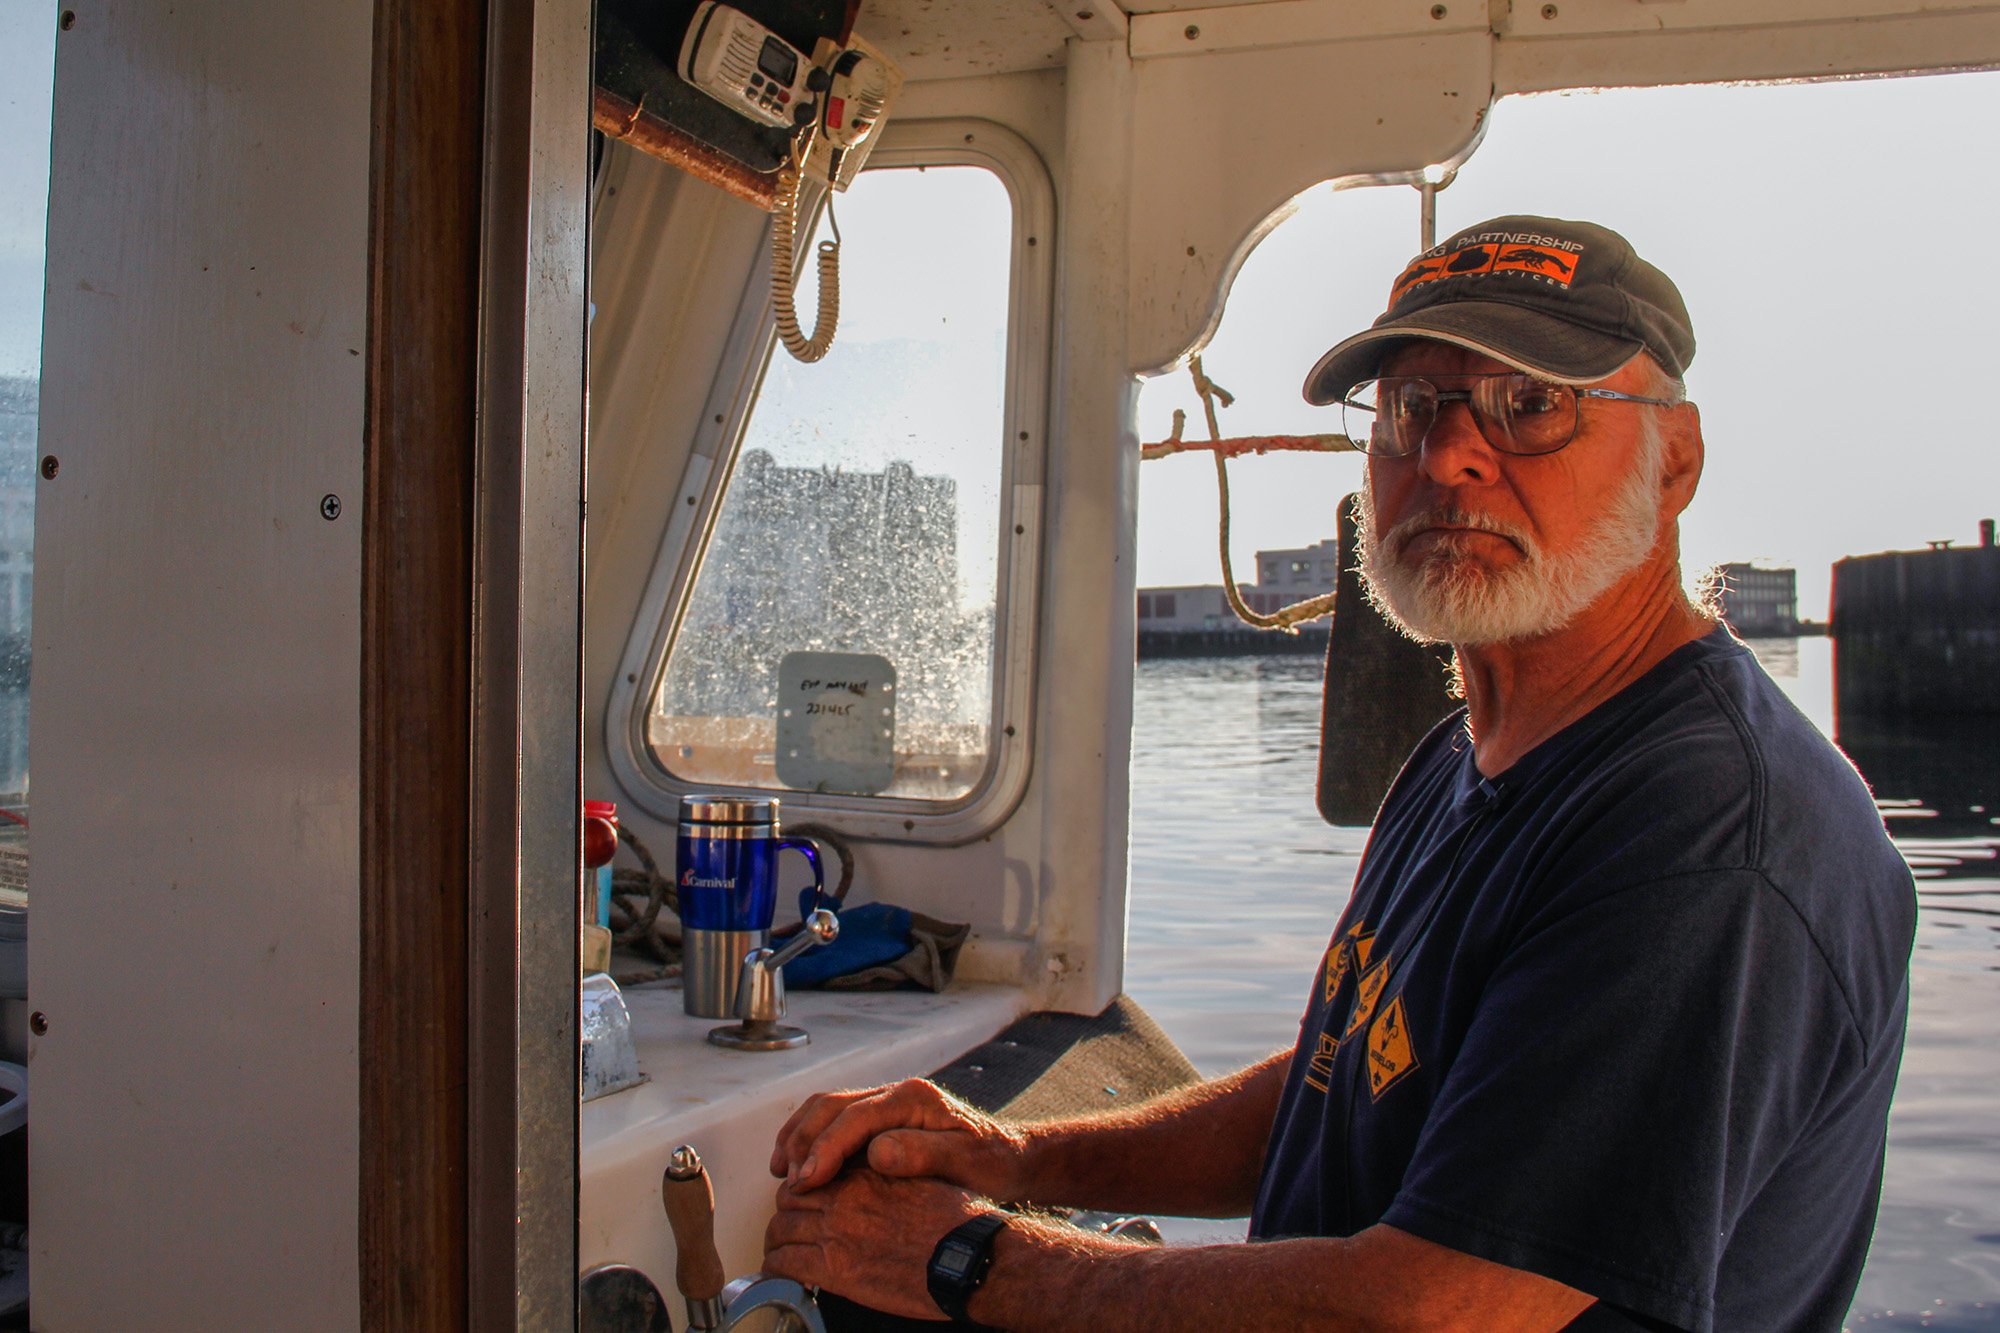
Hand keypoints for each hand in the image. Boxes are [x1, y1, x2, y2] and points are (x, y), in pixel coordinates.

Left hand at [763, 1170, 989, 1321]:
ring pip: (781, 1231)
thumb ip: (888, 1173)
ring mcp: (838, 1233)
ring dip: (777, 1243)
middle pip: (790, 1199)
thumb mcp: (921, 1179)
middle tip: (788, 1229)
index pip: (813, 1170)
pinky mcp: (836, 1270)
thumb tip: (874, 1173)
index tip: (804, 1196)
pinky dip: (777, 1270)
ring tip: (780, 1254)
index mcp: (866, 1173)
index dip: (804, 1185)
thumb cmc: (957, 1221)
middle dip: (785, 1214)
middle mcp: (845, 1198)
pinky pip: (786, 1265)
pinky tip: (782, 1276)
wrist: (970, 1257)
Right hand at [769, 1078, 1027, 1197]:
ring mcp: (885, 1104)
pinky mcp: (879, 1121)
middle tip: (788, 1181)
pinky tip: (801, 1167)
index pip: (856, 1117)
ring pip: (826, 1109)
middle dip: (803, 1141)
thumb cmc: (992, 1165)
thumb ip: (922, 1155)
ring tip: (783, 1172)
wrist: (1010, 1160)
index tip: (807, 1180)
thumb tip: (877, 1154)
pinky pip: (834, 1122)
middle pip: (831, 1106)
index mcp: (914, 1098)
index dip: (826, 1148)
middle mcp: (895, 1093)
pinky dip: (811, 1140)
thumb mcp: (965, 1163)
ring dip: (799, 1137)